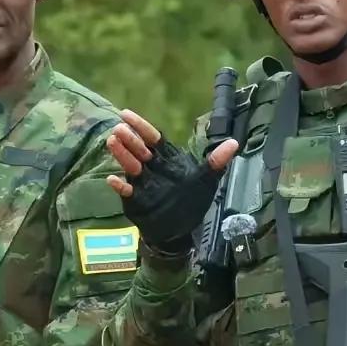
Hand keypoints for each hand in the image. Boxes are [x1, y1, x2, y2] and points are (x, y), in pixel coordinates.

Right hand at [106, 109, 238, 251]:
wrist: (181, 230)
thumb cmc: (191, 202)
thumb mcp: (207, 180)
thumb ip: (216, 162)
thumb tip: (234, 142)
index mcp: (167, 159)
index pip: (153, 138)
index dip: (141, 126)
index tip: (126, 114)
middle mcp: (152, 168)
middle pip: (139, 149)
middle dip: (130, 139)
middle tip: (118, 129)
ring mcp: (142, 183)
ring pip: (131, 166)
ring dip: (121, 155)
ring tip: (112, 143)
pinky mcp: (136, 200)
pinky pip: (126, 192)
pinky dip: (120, 186)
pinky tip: (113, 179)